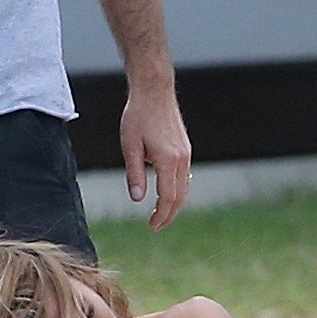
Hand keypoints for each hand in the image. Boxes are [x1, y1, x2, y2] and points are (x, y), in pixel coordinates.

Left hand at [119, 86, 191, 230]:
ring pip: (184, 188)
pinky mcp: (186, 149)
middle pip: (179, 197)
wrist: (155, 91)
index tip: (152, 226)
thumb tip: (138, 199)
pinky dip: (177, 190)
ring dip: (174, 204)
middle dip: (169, 214)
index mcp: (167, 159)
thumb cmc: (138, 116)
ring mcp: (186, 154)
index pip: (167, 197)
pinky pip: (185, 177)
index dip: (161, 215)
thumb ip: (134, 174)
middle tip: (156, 225)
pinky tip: (167, 193)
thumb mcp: (130, 146)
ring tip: (161, 213)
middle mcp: (181, 158)